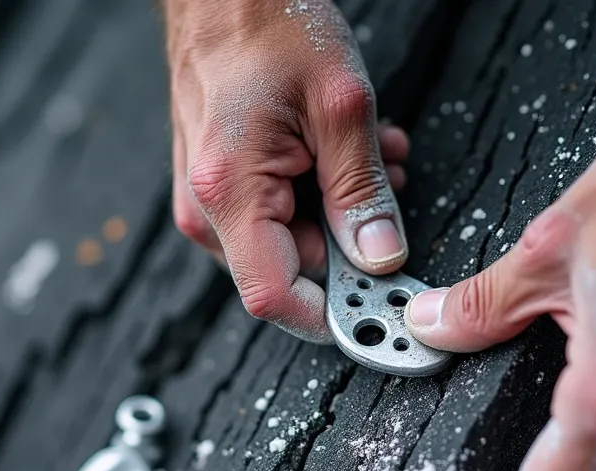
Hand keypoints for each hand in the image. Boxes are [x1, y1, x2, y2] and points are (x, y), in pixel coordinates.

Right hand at [165, 0, 410, 342]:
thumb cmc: (268, 25)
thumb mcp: (341, 107)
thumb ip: (362, 192)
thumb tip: (381, 258)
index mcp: (228, 194)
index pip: (277, 298)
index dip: (335, 316)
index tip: (383, 311)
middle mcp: (206, 209)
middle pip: (290, 273)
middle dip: (351, 246)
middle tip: (389, 194)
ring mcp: (207, 200)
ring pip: (291, 244)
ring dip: (341, 213)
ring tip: (373, 158)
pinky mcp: (218, 186)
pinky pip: (276, 216)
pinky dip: (319, 194)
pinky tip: (342, 152)